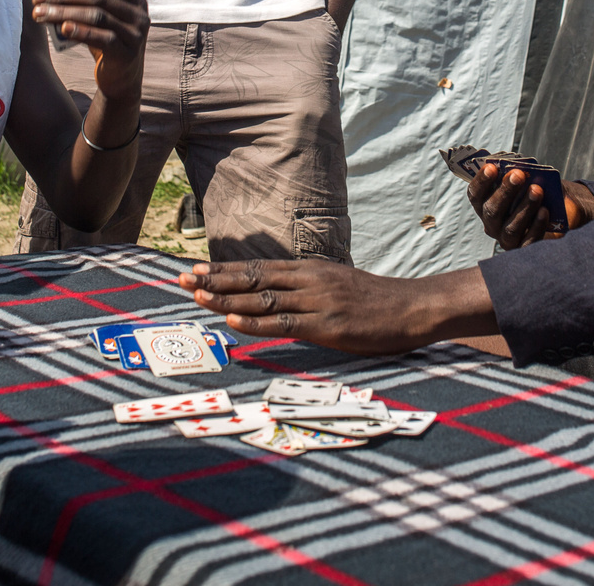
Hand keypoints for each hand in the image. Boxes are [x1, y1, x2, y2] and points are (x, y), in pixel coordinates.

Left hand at [32, 0, 147, 95]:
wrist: (121, 79)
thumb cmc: (108, 42)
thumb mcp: (103, 20)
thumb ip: (89, 3)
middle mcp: (139, 14)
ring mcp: (135, 35)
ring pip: (97, 16)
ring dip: (65, 12)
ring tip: (41, 13)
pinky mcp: (127, 54)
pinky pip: (102, 38)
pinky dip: (80, 31)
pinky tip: (62, 28)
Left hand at [180, 259, 444, 355]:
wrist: (412, 307)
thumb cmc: (376, 301)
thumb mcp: (338, 283)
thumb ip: (308, 288)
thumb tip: (279, 296)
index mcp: (309, 270)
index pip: (258, 268)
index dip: (224, 270)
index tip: (195, 269)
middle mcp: (308, 280)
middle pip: (253, 279)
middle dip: (215, 280)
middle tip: (181, 279)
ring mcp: (316, 301)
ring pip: (262, 299)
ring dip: (226, 299)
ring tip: (197, 297)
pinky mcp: (326, 325)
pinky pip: (285, 324)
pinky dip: (257, 323)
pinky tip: (234, 321)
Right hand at [465, 164, 593, 249]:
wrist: (561, 211)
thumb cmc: (537, 191)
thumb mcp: (528, 179)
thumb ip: (519, 173)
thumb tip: (518, 167)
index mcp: (486, 204)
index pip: (476, 195)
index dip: (481, 182)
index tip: (491, 167)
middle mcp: (492, 224)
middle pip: (492, 211)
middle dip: (505, 191)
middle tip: (518, 175)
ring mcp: (507, 239)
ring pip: (510, 228)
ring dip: (524, 207)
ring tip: (537, 190)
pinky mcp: (524, 249)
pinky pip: (528, 241)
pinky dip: (536, 226)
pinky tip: (544, 211)